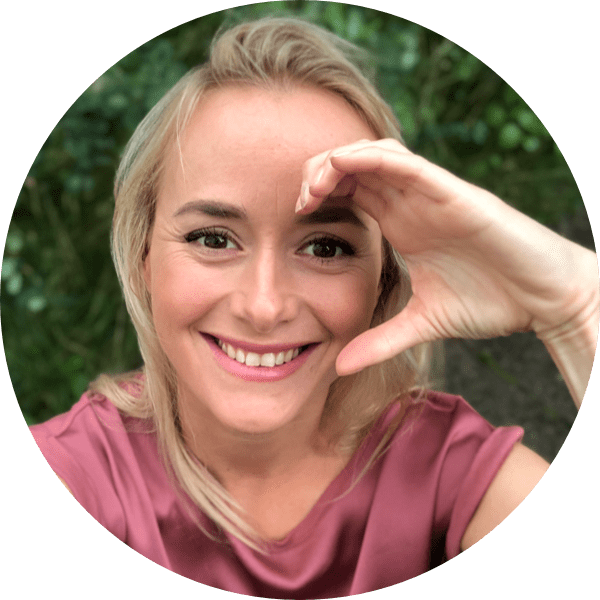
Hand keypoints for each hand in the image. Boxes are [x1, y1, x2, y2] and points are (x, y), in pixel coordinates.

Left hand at [297, 139, 598, 383]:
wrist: (542, 300)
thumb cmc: (490, 302)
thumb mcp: (420, 324)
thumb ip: (379, 342)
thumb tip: (338, 367)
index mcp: (400, 224)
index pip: (350, 193)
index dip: (318, 196)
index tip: (294, 217)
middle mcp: (411, 203)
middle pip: (354, 166)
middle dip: (319, 173)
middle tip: (297, 200)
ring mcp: (431, 195)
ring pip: (375, 155)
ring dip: (338, 162)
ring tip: (314, 186)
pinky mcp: (454, 193)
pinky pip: (407, 164)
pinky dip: (373, 159)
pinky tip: (345, 166)